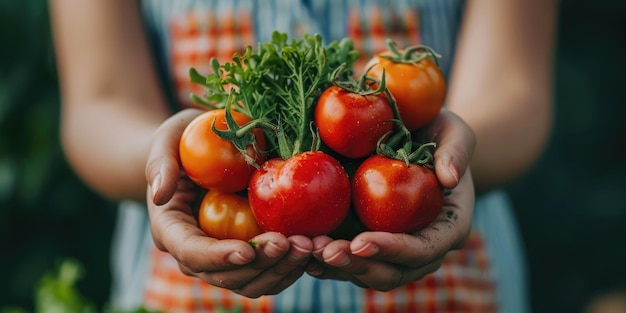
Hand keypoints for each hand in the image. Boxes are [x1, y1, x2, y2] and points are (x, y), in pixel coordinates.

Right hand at [144, 108, 312, 297]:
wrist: (200, 153)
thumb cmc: (181, 142)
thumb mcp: (166, 140)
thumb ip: (159, 163)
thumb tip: (159, 194)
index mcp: (172, 230)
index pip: (191, 253)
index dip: (218, 257)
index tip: (246, 251)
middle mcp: (196, 253)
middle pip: (227, 276)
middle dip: (262, 264)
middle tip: (295, 244)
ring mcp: (224, 258)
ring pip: (252, 281)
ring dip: (283, 269)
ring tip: (311, 246)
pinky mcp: (249, 255)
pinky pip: (270, 272)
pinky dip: (293, 264)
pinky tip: (316, 246)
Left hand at [306, 109, 475, 290]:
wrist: (420, 140)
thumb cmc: (439, 133)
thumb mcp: (453, 131)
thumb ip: (456, 151)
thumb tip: (451, 178)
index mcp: (448, 227)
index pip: (423, 250)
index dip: (392, 250)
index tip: (360, 242)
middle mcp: (422, 247)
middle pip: (392, 273)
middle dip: (358, 266)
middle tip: (326, 251)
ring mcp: (394, 249)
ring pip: (367, 273)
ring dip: (336, 268)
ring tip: (307, 250)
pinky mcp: (369, 242)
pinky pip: (349, 261)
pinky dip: (324, 261)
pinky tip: (300, 250)